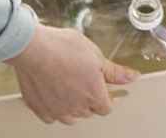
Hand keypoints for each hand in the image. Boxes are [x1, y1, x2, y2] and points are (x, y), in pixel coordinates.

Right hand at [5, 23, 137, 124]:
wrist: (34, 49)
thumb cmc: (63, 49)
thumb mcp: (97, 56)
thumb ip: (115, 72)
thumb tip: (131, 77)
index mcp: (94, 95)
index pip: (107, 108)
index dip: (105, 96)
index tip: (101, 86)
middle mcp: (77, 107)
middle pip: (89, 111)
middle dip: (89, 99)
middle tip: (82, 80)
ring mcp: (57, 110)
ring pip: (70, 116)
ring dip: (72, 106)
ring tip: (68, 86)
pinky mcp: (40, 109)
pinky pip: (51, 116)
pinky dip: (53, 107)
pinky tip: (53, 92)